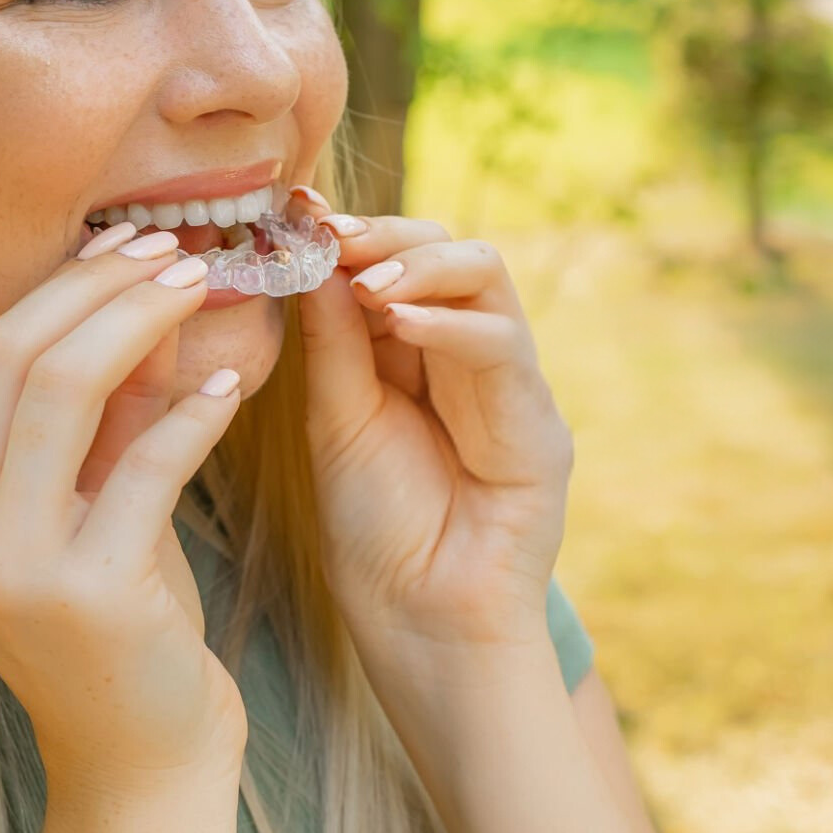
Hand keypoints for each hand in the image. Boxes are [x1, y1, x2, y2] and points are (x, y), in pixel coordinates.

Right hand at [0, 226, 248, 785]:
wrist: (140, 755)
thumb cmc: (121, 619)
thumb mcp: (95, 497)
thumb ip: (106, 402)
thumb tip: (140, 279)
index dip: (62, 288)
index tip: (130, 245)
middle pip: (13, 357)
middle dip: (101, 286)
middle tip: (174, 250)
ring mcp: (5, 569)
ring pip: (62, 390)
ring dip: (141, 321)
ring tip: (202, 288)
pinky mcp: (84, 594)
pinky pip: (146, 463)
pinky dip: (194, 411)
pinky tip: (232, 386)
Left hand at [292, 190, 573, 657]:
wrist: (422, 625)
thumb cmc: (377, 531)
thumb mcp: (338, 419)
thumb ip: (333, 339)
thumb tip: (312, 249)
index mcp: (416, 353)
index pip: (396, 261)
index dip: (350, 230)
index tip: (294, 208)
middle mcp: (469, 356)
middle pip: (447, 249)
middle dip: (385, 233)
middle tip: (329, 232)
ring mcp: (511, 384)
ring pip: (485, 275)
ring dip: (419, 264)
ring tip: (364, 281)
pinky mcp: (538, 423)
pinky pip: (502, 344)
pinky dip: (448, 323)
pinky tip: (399, 322)